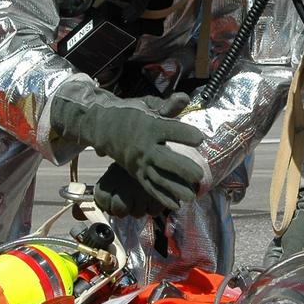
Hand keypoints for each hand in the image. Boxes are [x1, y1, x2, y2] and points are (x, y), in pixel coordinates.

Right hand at [53, 82, 202, 211]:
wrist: (103, 127)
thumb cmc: (131, 113)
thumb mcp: (148, 105)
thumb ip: (168, 105)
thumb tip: (185, 98)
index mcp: (149, 127)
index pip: (168, 130)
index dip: (184, 134)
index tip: (201, 139)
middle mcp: (144, 147)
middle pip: (163, 159)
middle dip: (181, 169)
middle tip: (199, 175)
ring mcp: (139, 163)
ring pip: (158, 177)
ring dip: (174, 188)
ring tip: (192, 196)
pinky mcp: (136, 173)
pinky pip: (149, 187)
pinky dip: (161, 197)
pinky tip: (176, 205)